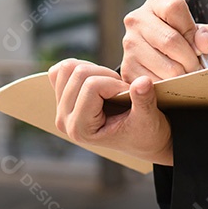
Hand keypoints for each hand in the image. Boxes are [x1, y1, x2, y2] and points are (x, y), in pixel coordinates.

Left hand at [48, 58, 173, 165]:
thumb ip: (144, 100)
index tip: (130, 94)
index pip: (92, 86)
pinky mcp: (61, 99)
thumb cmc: (146, 133)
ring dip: (94, 70)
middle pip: (77, 73)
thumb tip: (143, 81)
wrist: (142, 141)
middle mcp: (65, 121)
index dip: (115, 84)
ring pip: (68, 68)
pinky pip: (59, 71)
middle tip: (121, 90)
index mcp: (82, 130)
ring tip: (111, 86)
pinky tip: (96, 79)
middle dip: (106, 75)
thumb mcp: (148, 119)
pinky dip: (79, 67)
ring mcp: (61, 110)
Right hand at [120, 0, 207, 82]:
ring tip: (185, 74)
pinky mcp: (127, 68)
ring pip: (167, 66)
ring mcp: (130, 44)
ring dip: (183, 76)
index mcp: (156, 4)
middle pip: (170, 41)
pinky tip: (173, 82)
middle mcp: (137, 20)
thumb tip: (204, 42)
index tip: (198, 45)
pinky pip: (157, 83)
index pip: (175, 8)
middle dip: (190, 60)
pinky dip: (170, 88)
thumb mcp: (202, 34)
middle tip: (196, 68)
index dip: (191, 29)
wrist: (163, 60)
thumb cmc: (184, 43)